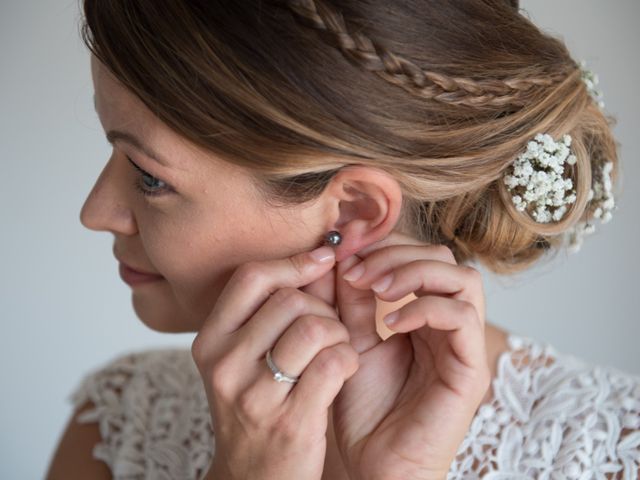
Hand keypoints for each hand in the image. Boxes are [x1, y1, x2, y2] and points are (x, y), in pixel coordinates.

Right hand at [191, 246, 359, 479]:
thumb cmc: (257, 407)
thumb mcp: (245, 358)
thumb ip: (272, 311)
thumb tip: (319, 254)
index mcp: (210, 341)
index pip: (252, 277)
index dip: (294, 262)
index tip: (324, 258)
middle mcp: (224, 365)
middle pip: (291, 300)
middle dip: (323, 307)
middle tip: (329, 328)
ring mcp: (254, 396)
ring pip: (315, 326)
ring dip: (339, 333)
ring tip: (337, 349)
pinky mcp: (290, 421)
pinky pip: (334, 362)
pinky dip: (349, 358)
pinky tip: (344, 370)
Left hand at [332, 232, 490, 479]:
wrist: (374, 465)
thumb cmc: (364, 409)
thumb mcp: (349, 339)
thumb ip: (348, 299)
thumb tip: (338, 252)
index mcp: (423, 315)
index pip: (419, 256)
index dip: (383, 244)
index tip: (344, 249)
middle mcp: (449, 325)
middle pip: (444, 257)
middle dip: (396, 253)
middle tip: (356, 270)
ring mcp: (464, 346)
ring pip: (463, 278)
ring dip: (414, 272)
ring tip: (374, 289)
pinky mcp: (471, 370)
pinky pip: (461, 317)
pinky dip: (424, 307)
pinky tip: (390, 323)